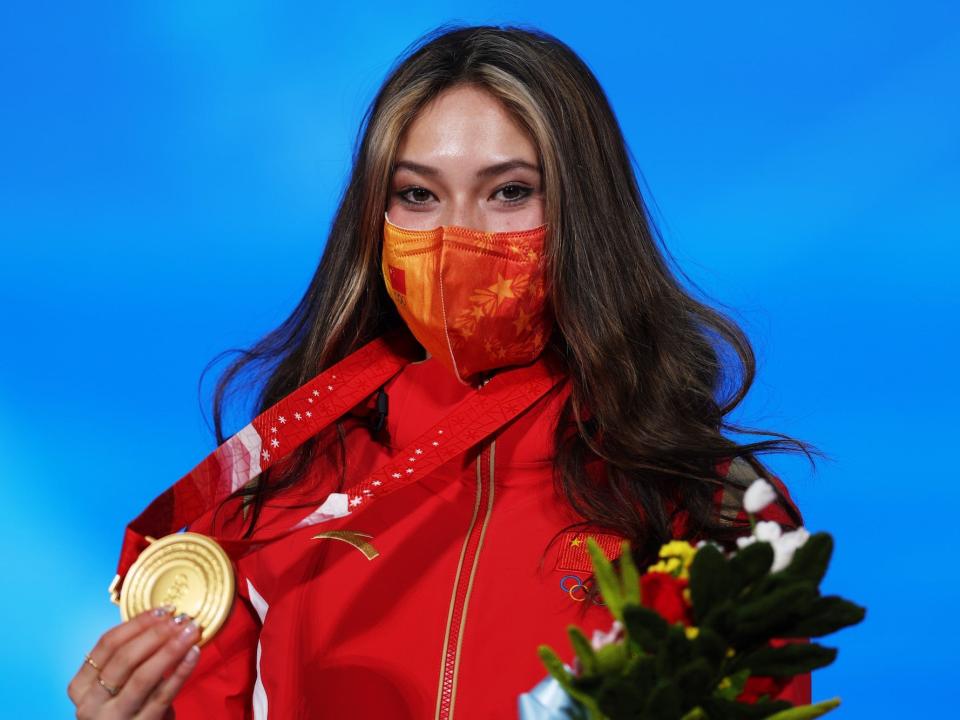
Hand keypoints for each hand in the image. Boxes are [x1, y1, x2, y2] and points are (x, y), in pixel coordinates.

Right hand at [68, 606, 202, 718]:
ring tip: (190, 631)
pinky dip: (181, 672)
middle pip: (124, 658)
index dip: (137, 623)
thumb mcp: (115, 686)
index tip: (163, 609)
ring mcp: (114, 718)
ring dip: (170, 648)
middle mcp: (91, 703)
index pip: (107, 644)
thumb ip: (128, 659)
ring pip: (143, 676)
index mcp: (81, 686)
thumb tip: (162, 620)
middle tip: (180, 618)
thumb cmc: (126, 710)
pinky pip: (163, 695)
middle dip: (156, 633)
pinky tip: (194, 654)